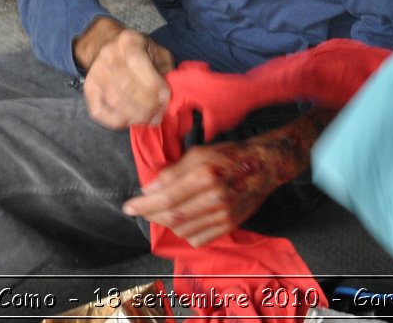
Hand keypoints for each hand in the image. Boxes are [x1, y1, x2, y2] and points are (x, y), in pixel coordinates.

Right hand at [74, 19, 174, 127]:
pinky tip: (132, 121)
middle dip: (147, 105)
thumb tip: (172, 95)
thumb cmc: (139, 51)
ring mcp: (95, 72)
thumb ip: (166, 70)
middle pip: (127, 87)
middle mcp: (108, 55)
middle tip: (160, 115)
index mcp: (128, 41)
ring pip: (115, 101)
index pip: (138, 65)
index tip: (166, 98)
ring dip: (136, 115)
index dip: (154, 85)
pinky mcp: (88, 89)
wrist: (107, 45)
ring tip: (150, 119)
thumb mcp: (157, 51)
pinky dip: (117, 121)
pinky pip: (100, 112)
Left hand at [122, 141, 275, 246]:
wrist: (264, 166)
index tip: (129, 207)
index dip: (143, 205)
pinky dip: (185, 232)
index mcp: (206, 174)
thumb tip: (148, 190)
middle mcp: (215, 197)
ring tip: (162, 211)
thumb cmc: (229, 156)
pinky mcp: (229, 226)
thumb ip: (173, 172)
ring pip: (182, 230)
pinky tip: (184, 219)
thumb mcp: (199, 154)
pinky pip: (198, 238)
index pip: (166, 197)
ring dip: (166, 223)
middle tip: (140, 210)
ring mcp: (224, 214)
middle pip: (172, 216)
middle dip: (150, 215)